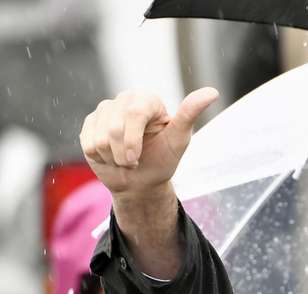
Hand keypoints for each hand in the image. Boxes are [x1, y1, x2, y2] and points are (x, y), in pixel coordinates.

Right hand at [79, 87, 218, 198]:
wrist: (141, 182)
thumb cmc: (163, 160)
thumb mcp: (180, 140)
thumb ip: (190, 114)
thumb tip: (213, 92)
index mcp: (147, 99)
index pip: (133, 113)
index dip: (132, 141)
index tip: (137, 160)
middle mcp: (124, 99)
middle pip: (114, 128)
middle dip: (124, 155)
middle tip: (134, 163)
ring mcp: (105, 110)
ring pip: (99, 137)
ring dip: (113, 158)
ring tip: (125, 160)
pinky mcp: (90, 124)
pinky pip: (88, 143)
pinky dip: (101, 158)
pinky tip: (111, 157)